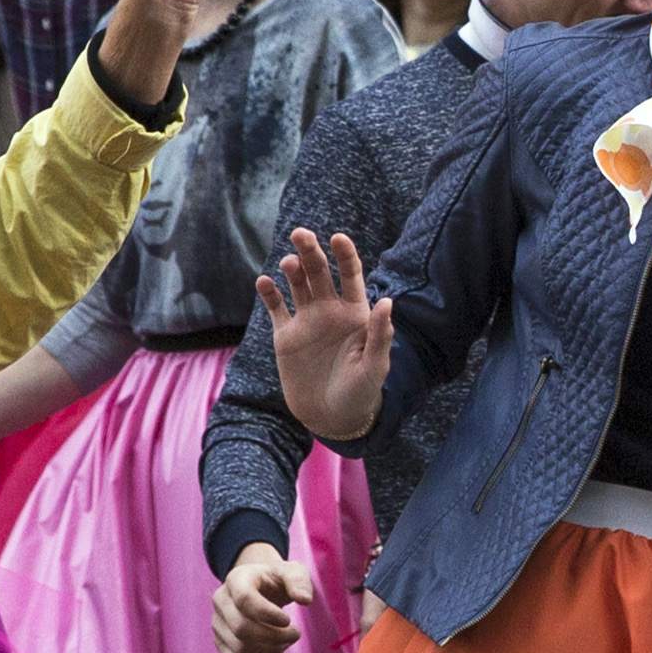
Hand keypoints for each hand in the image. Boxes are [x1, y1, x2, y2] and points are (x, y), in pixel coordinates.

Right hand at [212, 542, 316, 652]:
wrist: (262, 589)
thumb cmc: (278, 581)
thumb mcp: (292, 572)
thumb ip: (299, 581)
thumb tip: (304, 600)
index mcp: (236, 579)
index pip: (244, 599)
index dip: (268, 614)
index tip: (288, 619)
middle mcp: (220, 601)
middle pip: (241, 628)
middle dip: (275, 636)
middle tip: (296, 633)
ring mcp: (218, 624)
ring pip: (240, 650)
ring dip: (271, 650)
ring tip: (287, 641)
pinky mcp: (221, 645)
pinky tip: (276, 652)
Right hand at [260, 228, 394, 442]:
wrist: (332, 418)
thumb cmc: (361, 393)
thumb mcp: (375, 367)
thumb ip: (379, 335)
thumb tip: (387, 301)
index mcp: (355, 313)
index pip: (351, 275)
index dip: (345, 255)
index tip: (338, 238)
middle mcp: (330, 311)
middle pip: (319, 272)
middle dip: (311, 251)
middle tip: (301, 234)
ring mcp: (307, 321)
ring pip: (297, 285)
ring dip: (292, 269)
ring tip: (288, 263)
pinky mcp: (286, 336)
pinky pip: (276, 308)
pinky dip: (269, 293)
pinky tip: (264, 282)